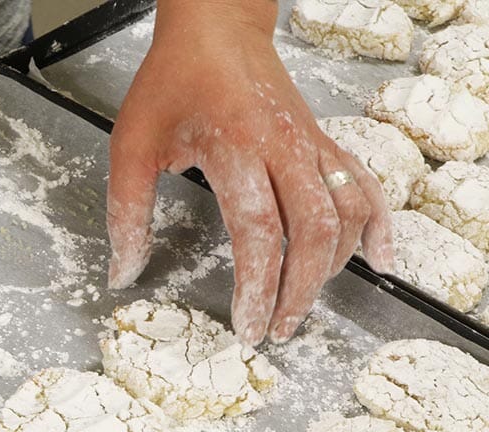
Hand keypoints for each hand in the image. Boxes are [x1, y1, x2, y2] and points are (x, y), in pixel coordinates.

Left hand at [107, 0, 393, 345]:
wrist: (215, 27)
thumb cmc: (172, 82)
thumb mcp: (131, 145)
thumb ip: (127, 213)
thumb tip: (123, 272)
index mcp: (234, 147)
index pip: (258, 231)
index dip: (257, 287)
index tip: (248, 326)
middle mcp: (283, 146)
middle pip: (311, 231)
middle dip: (298, 292)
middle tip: (276, 331)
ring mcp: (311, 143)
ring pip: (346, 213)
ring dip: (332, 268)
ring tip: (303, 305)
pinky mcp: (324, 140)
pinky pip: (366, 185)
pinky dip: (377, 225)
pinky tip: (377, 260)